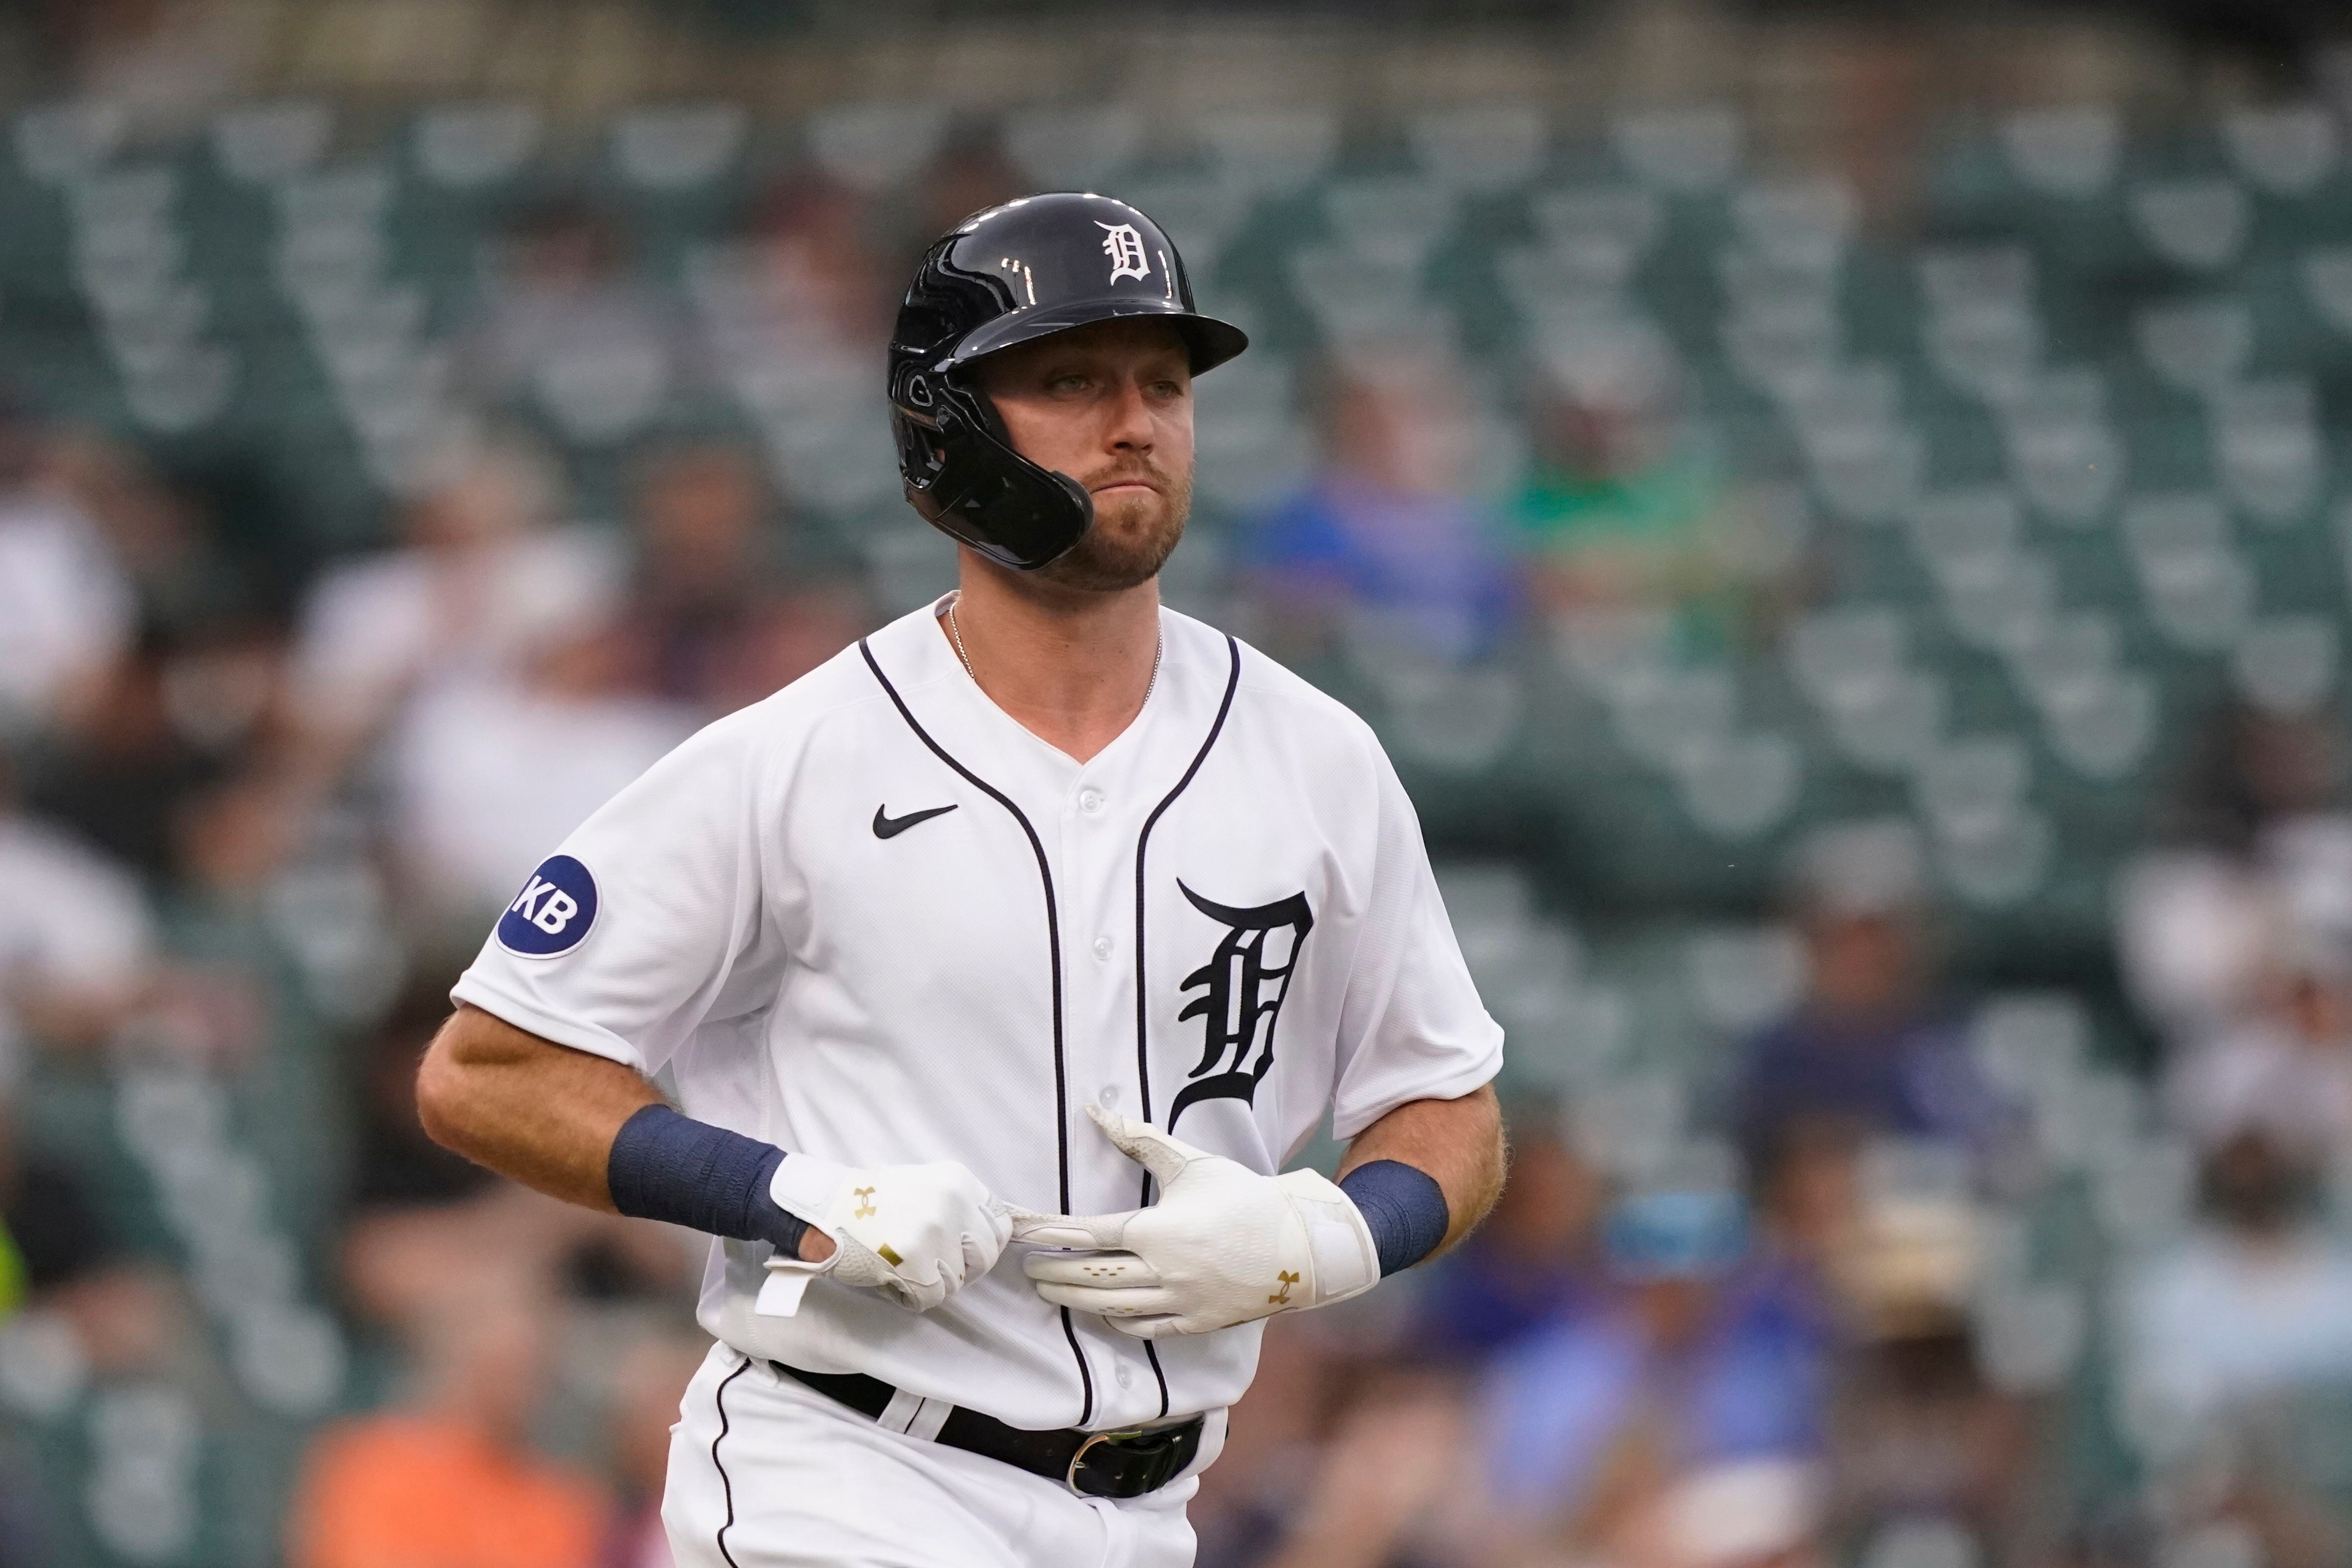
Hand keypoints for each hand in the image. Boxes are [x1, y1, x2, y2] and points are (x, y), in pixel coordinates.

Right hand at [764, 1155, 1011, 1311]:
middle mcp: (953, 1204)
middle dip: (963, 1268)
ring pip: (958, 1281)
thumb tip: (986, 1237)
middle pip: (985, 1256)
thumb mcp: (925, 1184)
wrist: (824, 1209)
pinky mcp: (917, 1265)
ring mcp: (936, 1235)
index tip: (966, 1250)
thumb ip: (957, 1206)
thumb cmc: (872, 1201)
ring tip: (903, 1266)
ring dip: (933, 1282)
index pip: (1000, 1222)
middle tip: (934, 1266)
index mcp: (958, 1181)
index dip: (984, 1243)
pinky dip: (912, 1296)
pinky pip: (932, 1297)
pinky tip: (891, 1278)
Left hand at [1010, 1105, 1378, 1337]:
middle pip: (1091, 1276)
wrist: (1299, 1243)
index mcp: (1158, 1229)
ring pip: (1111, 1307)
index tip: (1022, 1233)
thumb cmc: (1243, 1196)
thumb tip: (1097, 1112)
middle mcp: (1163, 1271)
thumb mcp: (1192, 1162)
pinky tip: (1100, 1312)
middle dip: (1053, 1273)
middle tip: (1027, 1268)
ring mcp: (1179, 1302)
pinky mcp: (1196, 1323)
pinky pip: (1144, 1328)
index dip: (1050, 1234)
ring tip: (1050, 1290)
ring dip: (1074, 1299)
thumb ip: (1141, 1140)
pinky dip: (1117, 1321)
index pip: (1088, 1234)